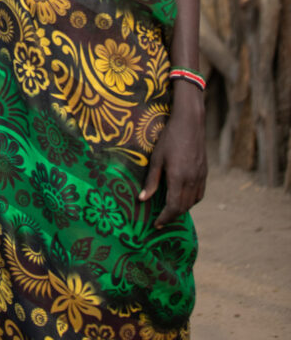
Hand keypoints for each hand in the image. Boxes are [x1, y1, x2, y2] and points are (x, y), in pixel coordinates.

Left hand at [139, 86, 206, 226]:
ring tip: (170, 210)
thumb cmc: (169, 138)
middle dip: (172, 216)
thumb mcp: (156, 158)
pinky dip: (191, 201)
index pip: (173, 207)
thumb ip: (151, 180)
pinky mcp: (204, 172)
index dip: (164, 218)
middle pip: (183, 207)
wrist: (190, 123)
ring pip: (193, 202)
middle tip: (161, 220)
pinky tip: (183, 197)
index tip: (156, 224)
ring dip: (182, 209)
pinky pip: (199, 194)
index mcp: (178, 178)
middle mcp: (191, 180)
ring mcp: (200, 177)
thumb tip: (142, 199)